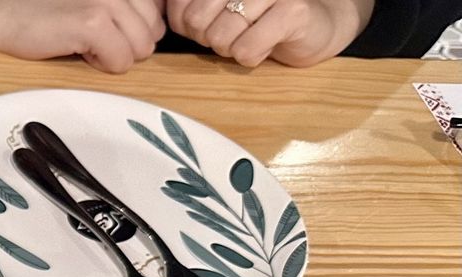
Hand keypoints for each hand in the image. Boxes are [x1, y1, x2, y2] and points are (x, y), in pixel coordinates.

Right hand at [0, 0, 167, 72]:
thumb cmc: (41, 14)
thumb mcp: (91, 5)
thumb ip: (124, 12)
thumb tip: (151, 35)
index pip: (156, 21)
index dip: (126, 35)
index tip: (97, 31)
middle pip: (151, 38)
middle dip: (123, 47)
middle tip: (88, 39)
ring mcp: (109, 2)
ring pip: (140, 50)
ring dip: (111, 56)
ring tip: (81, 43)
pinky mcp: (93, 23)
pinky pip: (121, 61)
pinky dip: (100, 65)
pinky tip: (76, 50)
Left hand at [166, 0, 373, 66]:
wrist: (316, 25)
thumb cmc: (260, 19)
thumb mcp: (217, 12)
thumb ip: (190, 12)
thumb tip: (175, 20)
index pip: (182, 5)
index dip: (188, 26)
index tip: (210, 25)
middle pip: (197, 21)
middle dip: (210, 39)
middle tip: (233, 35)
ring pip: (221, 36)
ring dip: (232, 49)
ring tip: (251, 38)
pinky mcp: (294, 11)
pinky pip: (247, 50)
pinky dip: (252, 57)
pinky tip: (268, 45)